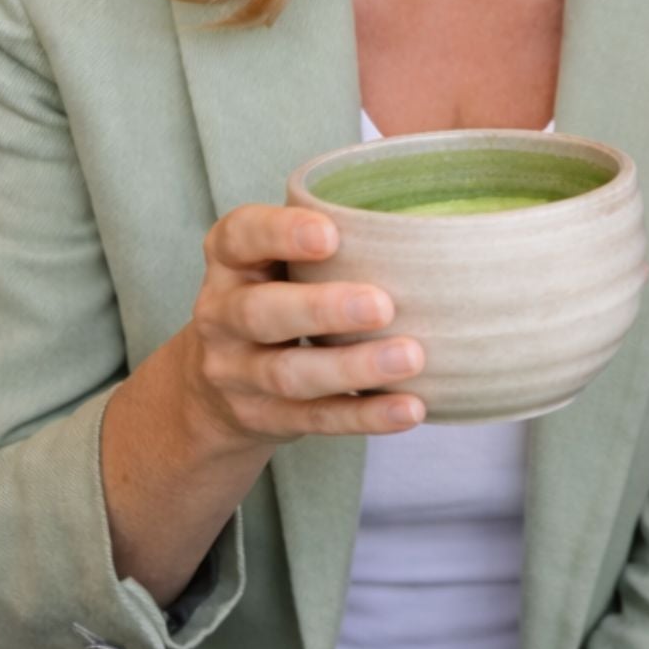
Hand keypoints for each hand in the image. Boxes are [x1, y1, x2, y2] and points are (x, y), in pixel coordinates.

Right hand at [171, 205, 426, 449]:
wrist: (214, 390)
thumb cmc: (279, 298)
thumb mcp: (279, 264)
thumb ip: (333, 245)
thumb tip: (434, 229)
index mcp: (231, 262)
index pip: (239, 236)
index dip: (279, 233)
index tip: (330, 235)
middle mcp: (221, 315)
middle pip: (260, 312)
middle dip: (322, 309)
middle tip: (382, 306)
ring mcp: (237, 373)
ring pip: (289, 373)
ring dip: (353, 367)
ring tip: (411, 358)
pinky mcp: (263, 418)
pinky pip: (315, 418)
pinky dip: (365, 415)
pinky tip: (410, 408)